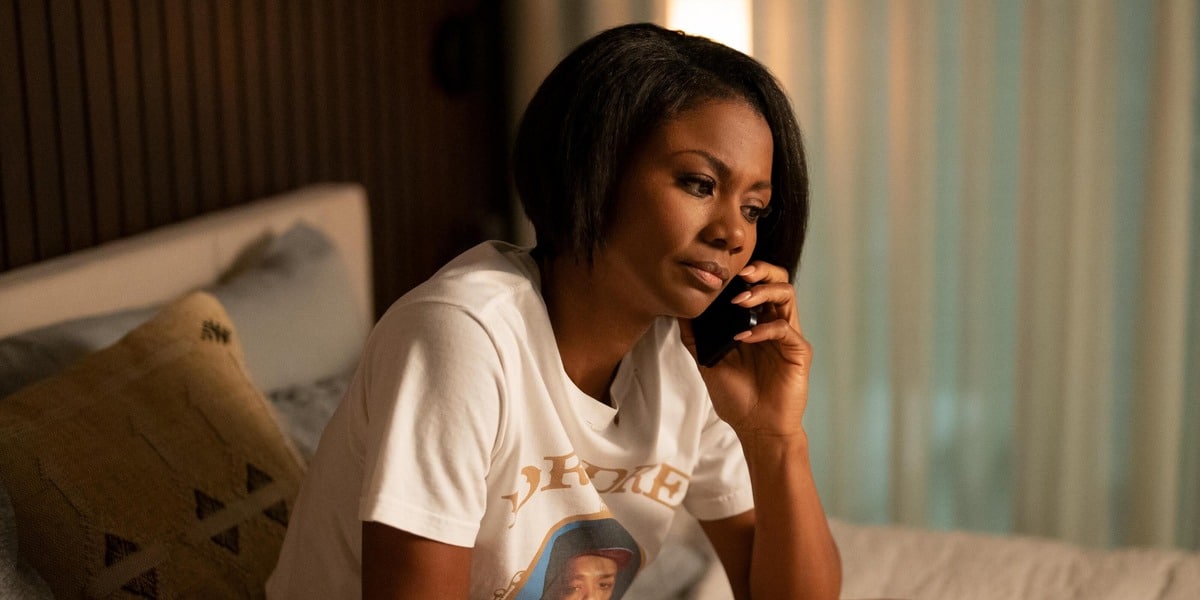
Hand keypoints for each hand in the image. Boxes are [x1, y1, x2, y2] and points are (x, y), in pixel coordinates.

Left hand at [679, 260, 811, 437]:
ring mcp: (788, 336)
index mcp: (756, 322)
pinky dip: (764, 328)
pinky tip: (744, 337)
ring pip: (787, 295)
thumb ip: (695, 336)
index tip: (722, 271)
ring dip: (762, 292)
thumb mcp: (707, 361)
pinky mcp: (798, 351)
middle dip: (761, 270)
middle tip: (740, 274)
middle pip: (778, 280)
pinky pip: (785, 329)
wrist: (756, 428)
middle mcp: (774, 324)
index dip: (745, 272)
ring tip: (739, 301)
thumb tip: (677, 310)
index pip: (758, 284)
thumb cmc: (736, 397)